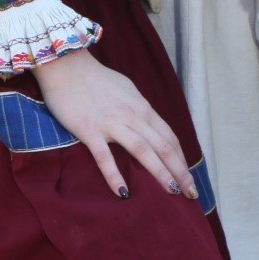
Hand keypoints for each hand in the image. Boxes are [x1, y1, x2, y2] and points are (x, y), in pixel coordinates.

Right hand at [34, 48, 198, 201]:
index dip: (182, 159)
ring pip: (143, 151)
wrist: (66, 65)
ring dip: (160, 173)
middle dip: (180, 172)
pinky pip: (104, 157)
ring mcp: (112, 123)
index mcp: (142, 108)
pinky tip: (123, 193)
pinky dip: (115, 175)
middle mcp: (133, 116)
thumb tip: (149, 127)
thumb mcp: (126, 91)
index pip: (169, 137)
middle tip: (191, 194)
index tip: (189, 177)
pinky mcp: (90, 131)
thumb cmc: (96, 79)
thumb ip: (138, 110)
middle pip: (163, 147)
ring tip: (172, 193)